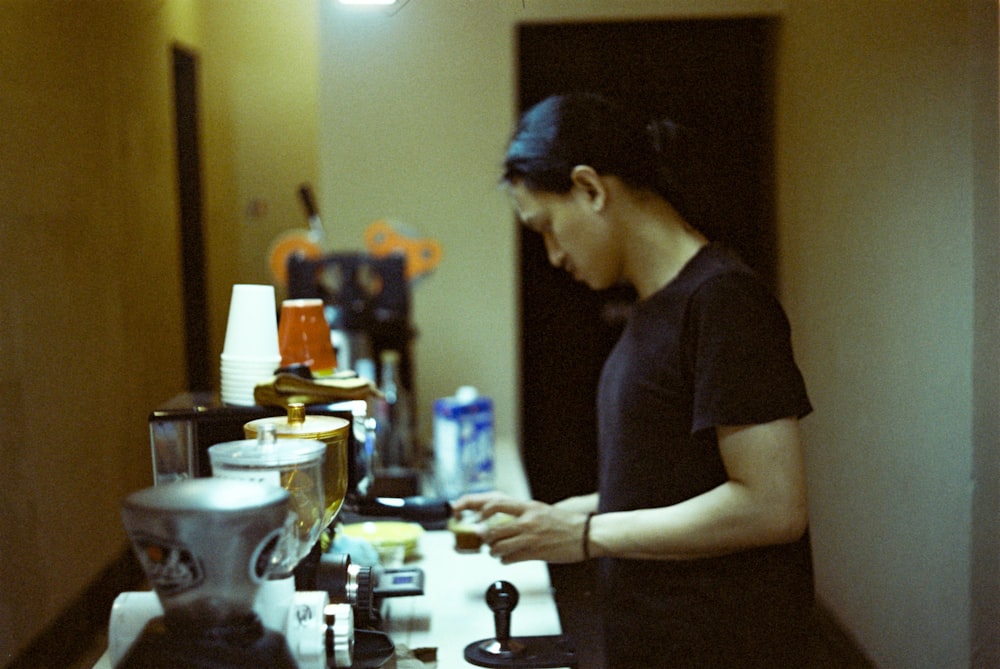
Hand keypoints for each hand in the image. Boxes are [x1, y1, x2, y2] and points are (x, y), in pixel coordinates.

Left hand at [453, 492, 588, 563]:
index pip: (494, 502)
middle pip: (491, 528)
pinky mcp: (535, 554)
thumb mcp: (540, 510)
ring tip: (496, 550)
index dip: (473, 505)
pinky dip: (504, 560)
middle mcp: (527, 520)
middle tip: (483, 539)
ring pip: (497, 546)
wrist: (586, 535)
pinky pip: (509, 559)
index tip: (461, 509)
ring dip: (492, 551)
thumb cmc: (565, 523)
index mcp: (527, 506)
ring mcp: (531, 537)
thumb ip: (520, 513)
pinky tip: (507, 558)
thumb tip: (499, 518)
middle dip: (483, 537)